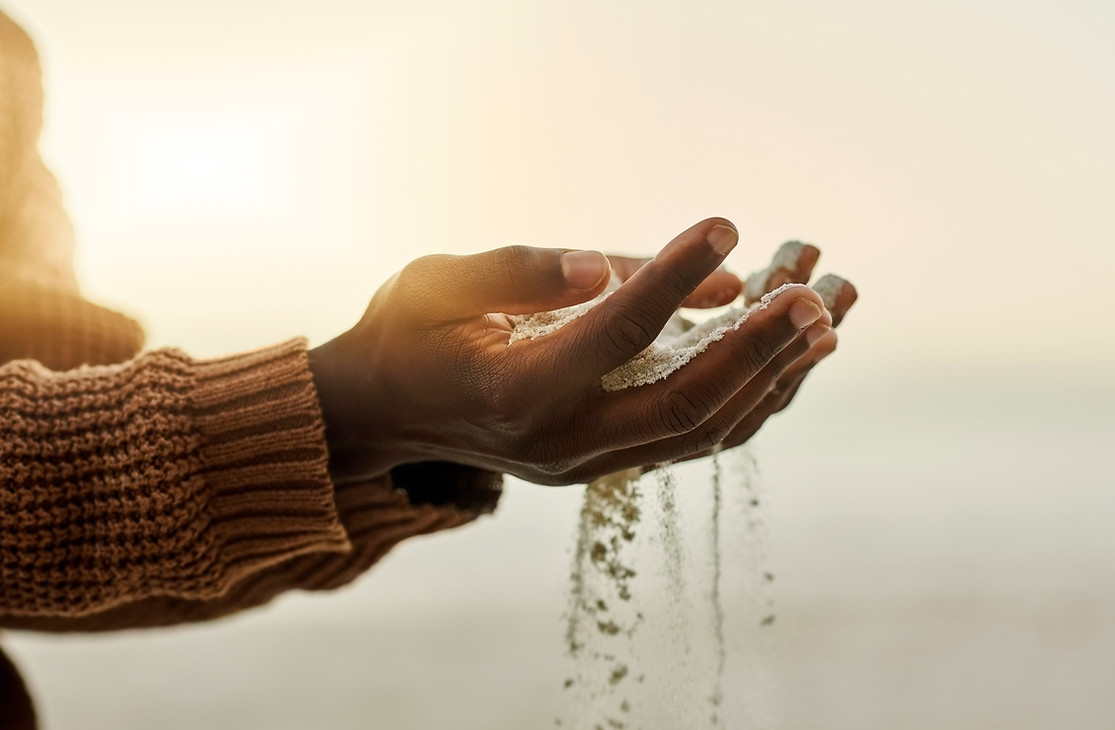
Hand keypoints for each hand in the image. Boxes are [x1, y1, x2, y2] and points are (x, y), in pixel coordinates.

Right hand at [308, 218, 838, 485]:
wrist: (384, 413)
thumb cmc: (406, 331)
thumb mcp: (442, 281)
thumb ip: (524, 271)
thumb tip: (612, 269)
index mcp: (512, 391)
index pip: (614, 334)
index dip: (673, 276)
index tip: (726, 223)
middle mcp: (559, 443)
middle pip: (682, 404)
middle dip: (755, 348)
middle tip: (812, 294)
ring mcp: (585, 465)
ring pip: (699, 432)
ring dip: (769, 377)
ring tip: (826, 320)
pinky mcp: (602, 464)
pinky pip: (690, 439)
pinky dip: (746, 400)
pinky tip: (786, 360)